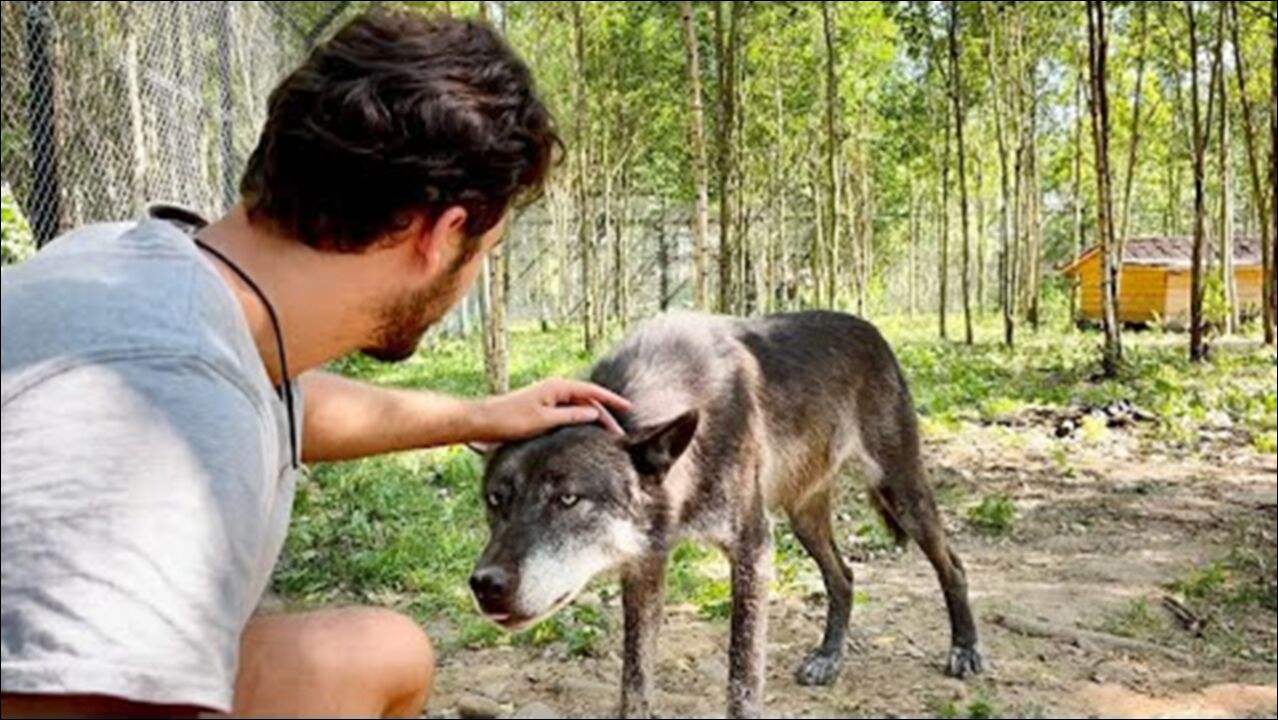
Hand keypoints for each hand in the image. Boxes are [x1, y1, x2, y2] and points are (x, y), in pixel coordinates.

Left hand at [472, 379, 632, 442]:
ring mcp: (548, 398)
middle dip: (604, 415)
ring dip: (593, 419)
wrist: (484, 421)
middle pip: (587, 401)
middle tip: (619, 433)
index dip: (611, 400)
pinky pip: (568, 412)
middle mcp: (555, 389)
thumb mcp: (545, 420)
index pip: (592, 392)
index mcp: (557, 387)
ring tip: (607, 435)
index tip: (628, 407)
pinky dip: (580, 421)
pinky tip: (585, 432)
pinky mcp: (542, 408)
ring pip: (578, 407)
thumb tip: (594, 414)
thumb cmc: (511, 420)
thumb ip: (571, 416)